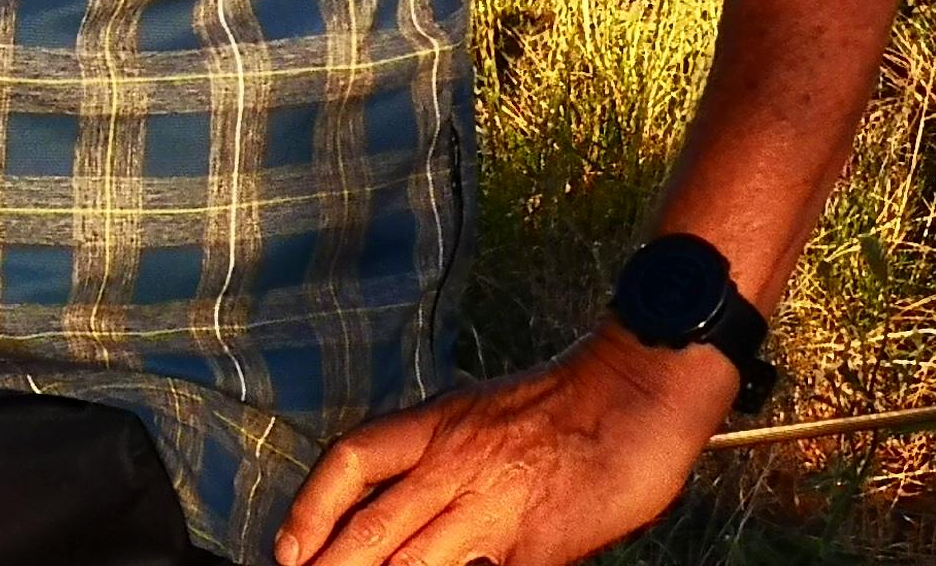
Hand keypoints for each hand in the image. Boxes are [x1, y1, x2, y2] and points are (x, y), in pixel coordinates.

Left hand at [274, 329, 731, 565]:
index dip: (311, 508)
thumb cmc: (576, 398)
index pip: (353, 459)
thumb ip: (450, 462)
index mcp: (444, 422)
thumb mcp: (491, 413)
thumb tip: (412, 523)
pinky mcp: (532, 546)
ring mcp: (493, 508)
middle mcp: (457, 462)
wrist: (647, 385)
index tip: (288, 550)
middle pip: (369, 532)